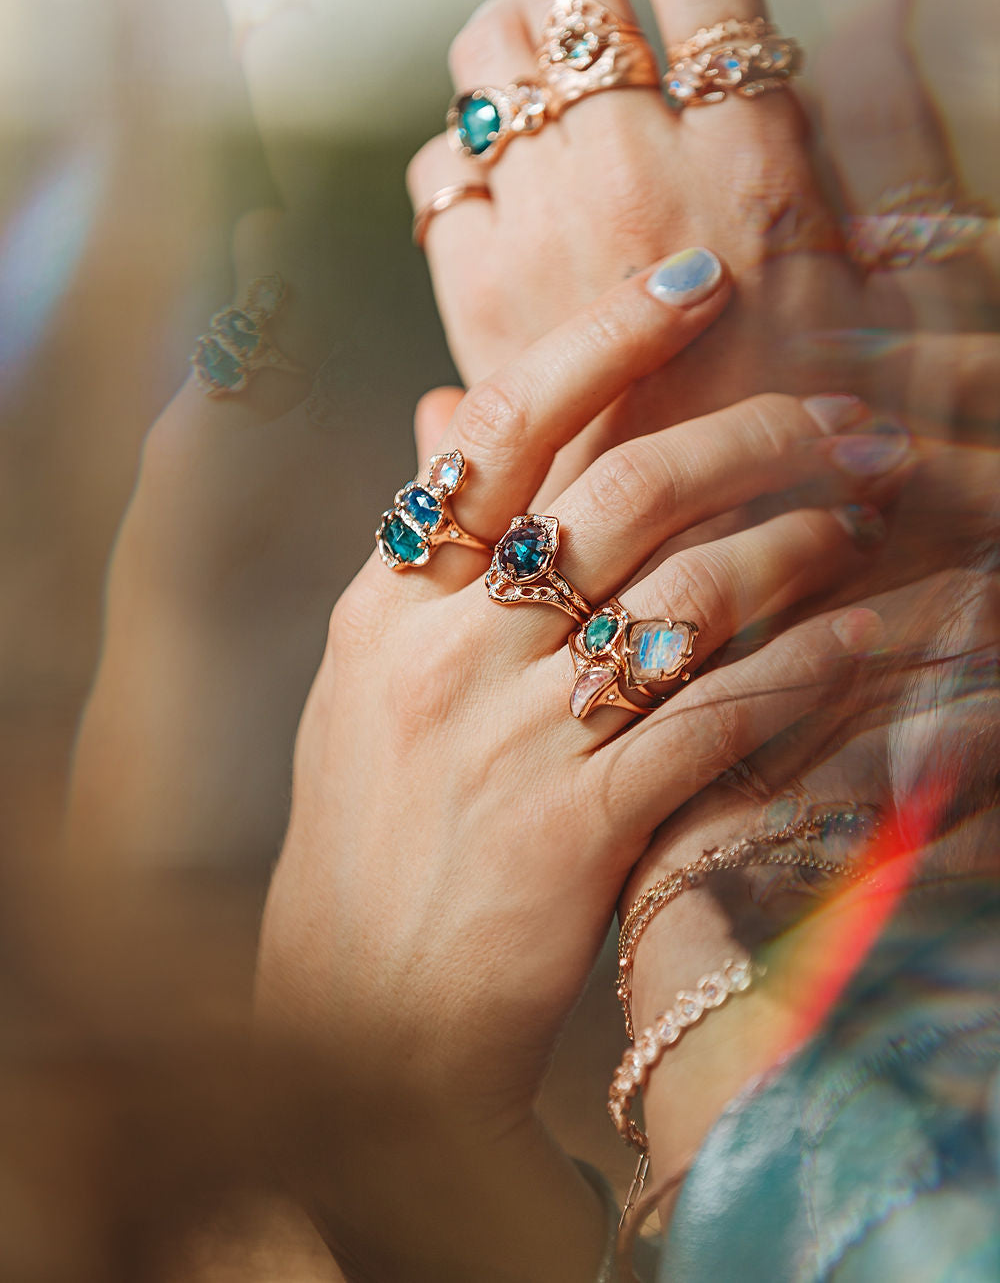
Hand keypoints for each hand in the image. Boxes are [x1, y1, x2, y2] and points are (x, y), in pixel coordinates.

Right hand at [255, 260, 897, 1278]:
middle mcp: (452, 650)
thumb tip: (448, 409)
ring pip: (694, 594)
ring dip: (801, 543)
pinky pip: (721, 718)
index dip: (608, 340)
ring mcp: (515, 739)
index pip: (508, 426)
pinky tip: (867, 635)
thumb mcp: (361, 669)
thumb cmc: (366, 826)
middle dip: (757, 435)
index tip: (697, 284)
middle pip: (628, 491)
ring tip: (863, 517)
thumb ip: (418, 543)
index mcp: (394, 596)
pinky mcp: (578, 830)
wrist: (356, 1007)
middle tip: (843, 420)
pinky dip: (807, 667)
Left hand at [408, 0, 995, 485]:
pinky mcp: (481, 294)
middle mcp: (639, 176)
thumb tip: (765, 83)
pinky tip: (493, 166)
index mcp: (755, 165)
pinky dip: (460, 151)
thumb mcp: (857, 288)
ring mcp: (546, 230)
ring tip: (537, 56)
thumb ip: (810, 170)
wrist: (714, 551)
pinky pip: (439, 171)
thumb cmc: (810, 426)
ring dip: (506, 35)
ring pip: (482, 58)